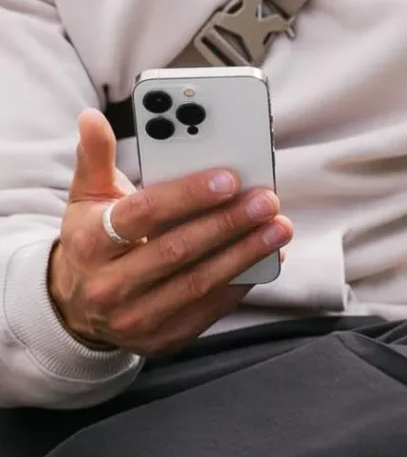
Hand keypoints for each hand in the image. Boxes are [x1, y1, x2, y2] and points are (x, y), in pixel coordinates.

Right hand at [47, 108, 293, 355]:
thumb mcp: (86, 201)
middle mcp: (110, 284)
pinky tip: (266, 259)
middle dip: (229, 224)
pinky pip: (211, 308)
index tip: (229, 178)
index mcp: (91, 242)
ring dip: (246, 254)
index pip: (144, 213)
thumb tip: (93, 118)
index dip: (188, 195)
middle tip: (267, 201)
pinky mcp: (165, 338)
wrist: (78, 311)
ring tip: (278, 229)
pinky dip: (242, 282)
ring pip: (200, 282)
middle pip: (178, 250)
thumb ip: (95, 159)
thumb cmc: (92, 244)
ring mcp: (138, 316)